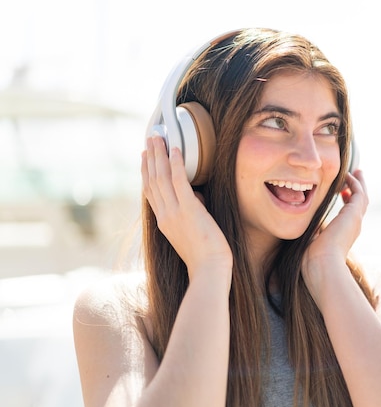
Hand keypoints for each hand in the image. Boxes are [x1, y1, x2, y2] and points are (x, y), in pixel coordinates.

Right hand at [142, 137, 232, 282]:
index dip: (147, 172)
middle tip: (150, 138)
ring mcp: (174, 212)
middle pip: (152, 180)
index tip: (146, 156)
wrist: (209, 269)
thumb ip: (190, 211)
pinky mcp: (189, 209)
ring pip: (161, 177)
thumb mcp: (192, 230)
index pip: (151, 192)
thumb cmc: (205, 254)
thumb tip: (195, 196)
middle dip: (151, 157)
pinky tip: (176, 150)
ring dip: (159, 154)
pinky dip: (176, 164)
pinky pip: (179, 181)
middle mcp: (164, 215)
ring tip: (158, 137)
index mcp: (163, 221)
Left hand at [302, 170, 368, 299]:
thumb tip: (302, 227)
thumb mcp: (311, 241)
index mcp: (344, 234)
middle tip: (354, 177)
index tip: (341, 192)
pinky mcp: (354, 214)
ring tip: (356, 172)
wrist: (322, 265)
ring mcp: (355, 221)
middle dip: (357, 190)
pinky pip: (359, 193)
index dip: (347, 201)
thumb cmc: (312, 261)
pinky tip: (348, 175)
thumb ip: (311, 232)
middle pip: (360, 204)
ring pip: (362, 197)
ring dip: (359, 183)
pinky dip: (355, 183)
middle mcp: (353, 227)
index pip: (349, 214)